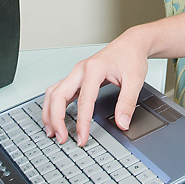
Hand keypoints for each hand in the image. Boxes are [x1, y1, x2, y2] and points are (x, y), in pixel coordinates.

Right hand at [42, 27, 148, 146]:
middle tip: (61, 138)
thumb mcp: (135, 80)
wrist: (131, 43)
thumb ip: (127, 103)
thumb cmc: (131, 57)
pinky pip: (58, 91)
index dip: (82, 123)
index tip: (82, 139)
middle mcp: (80, 70)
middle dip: (56, 119)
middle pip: (58, 95)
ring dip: (49, 112)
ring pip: (53, 92)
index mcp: (94, 69)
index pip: (83, 101)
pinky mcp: (77, 77)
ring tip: (53, 131)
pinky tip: (55, 117)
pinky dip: (53, 105)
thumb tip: (122, 123)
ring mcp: (76, 73)